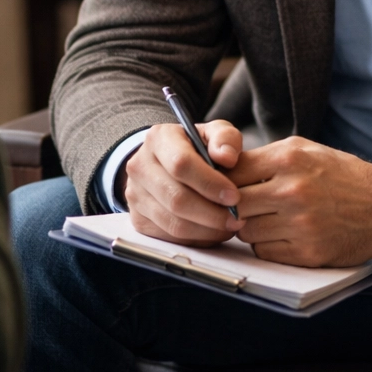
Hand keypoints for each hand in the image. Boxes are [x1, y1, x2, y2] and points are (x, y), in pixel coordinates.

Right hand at [124, 120, 243, 245]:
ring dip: (207, 230)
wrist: (165, 162)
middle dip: (212, 213)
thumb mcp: (213, 133)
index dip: (210, 183)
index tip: (233, 196)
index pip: (181, 164)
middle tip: (236, 217)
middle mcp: (140, 166)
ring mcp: (135, 195)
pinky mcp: (138, 219)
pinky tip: (212, 230)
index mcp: (159, 139)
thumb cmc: (195, 148)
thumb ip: (225, 138)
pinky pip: (170, 237)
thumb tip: (227, 157)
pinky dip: (196, 239)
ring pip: (173, 223)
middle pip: (176, 198)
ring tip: (228, 225)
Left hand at [228, 137, 371, 266]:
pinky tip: (282, 234)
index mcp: (289, 158)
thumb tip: (224, 170)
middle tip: (244, 206)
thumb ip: (266, 158)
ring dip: (250, 227)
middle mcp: (292, 190)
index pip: (232, 172)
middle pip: (235, 204)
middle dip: (234, 206)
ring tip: (267, 219)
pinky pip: (264, 251)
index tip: (226, 186)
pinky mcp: (307, 252)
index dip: (224, 180)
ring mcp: (300, 223)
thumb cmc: (342, 175)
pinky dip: (267, 245)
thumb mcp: (306, 150)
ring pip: (245, 231)